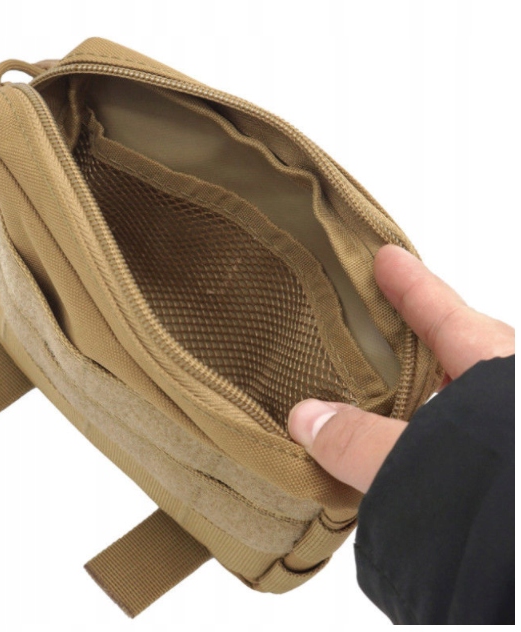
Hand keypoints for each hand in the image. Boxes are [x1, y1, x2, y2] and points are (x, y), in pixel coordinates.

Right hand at [287, 245, 514, 493]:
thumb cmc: (510, 496)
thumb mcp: (427, 459)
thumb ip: (362, 442)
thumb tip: (306, 419)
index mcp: (499, 374)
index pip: (446, 315)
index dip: (411, 284)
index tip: (386, 256)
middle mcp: (509, 400)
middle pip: (464, 348)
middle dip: (425, 330)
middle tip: (384, 322)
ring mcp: (509, 436)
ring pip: (466, 398)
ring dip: (427, 393)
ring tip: (381, 394)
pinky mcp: (502, 473)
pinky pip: (463, 440)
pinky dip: (432, 438)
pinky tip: (407, 454)